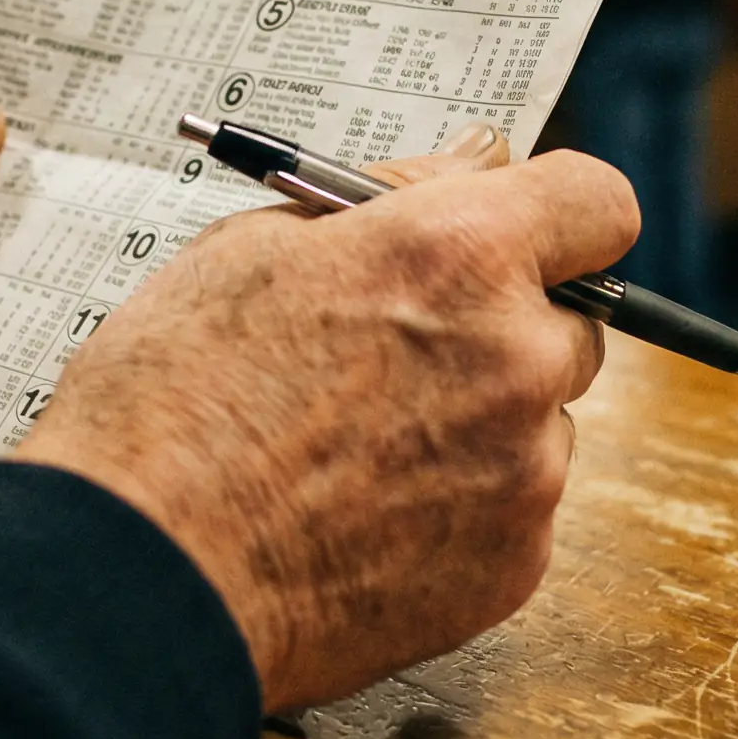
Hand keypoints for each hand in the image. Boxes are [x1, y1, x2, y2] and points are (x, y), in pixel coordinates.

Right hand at [11, 126, 638, 710]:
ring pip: (538, 426)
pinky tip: (359, 520)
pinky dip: (460, 512)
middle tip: (398, 356)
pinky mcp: (515, 567)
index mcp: (459, 257)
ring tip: (351, 455)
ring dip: (478, 426)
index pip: (597, 203)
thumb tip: (478, 158)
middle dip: (504, 328)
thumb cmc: (170, 404)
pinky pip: (514, 514)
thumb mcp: (253, 250)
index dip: (559, 215)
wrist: (140, 580)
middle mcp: (516, 358)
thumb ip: (393, 196)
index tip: (519, 236)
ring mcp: (525, 473)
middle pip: (573, 322)